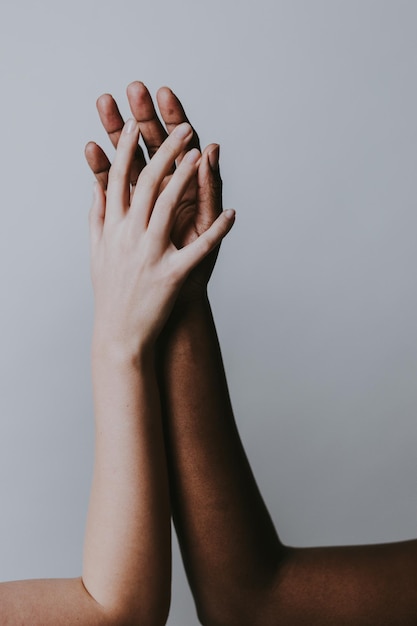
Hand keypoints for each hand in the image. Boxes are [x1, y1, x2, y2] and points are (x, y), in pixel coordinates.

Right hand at [89, 118, 233, 355]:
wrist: (120, 334)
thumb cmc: (110, 293)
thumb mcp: (97, 252)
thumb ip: (97, 216)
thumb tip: (97, 186)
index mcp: (111, 228)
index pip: (117, 179)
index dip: (125, 149)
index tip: (135, 125)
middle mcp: (128, 236)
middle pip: (146, 184)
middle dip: (164, 152)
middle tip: (182, 128)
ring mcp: (150, 254)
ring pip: (167, 207)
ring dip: (185, 178)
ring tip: (198, 155)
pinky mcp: (171, 274)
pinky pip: (199, 249)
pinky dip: (217, 231)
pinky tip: (233, 214)